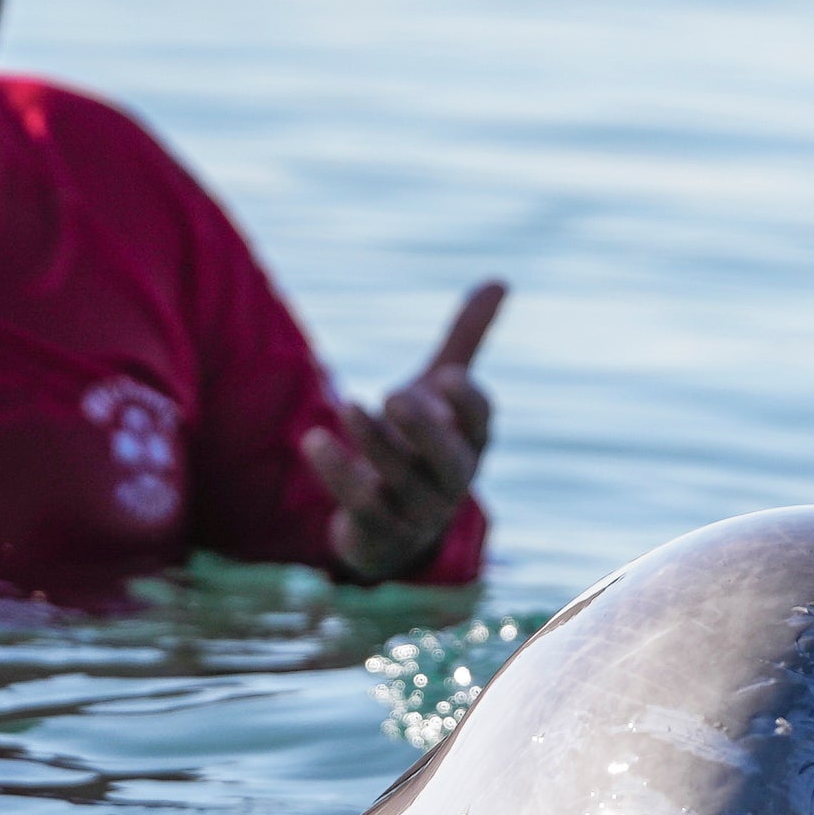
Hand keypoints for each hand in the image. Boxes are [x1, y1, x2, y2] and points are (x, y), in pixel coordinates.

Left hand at [303, 280, 505, 581]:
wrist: (390, 525)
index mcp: (470, 440)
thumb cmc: (420, 442)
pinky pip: (364, 509)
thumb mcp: (438, 390)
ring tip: (347, 405)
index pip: (480, 421)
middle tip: (393, 396)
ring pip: (402, 480)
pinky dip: (339, 474)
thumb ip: (465, 340)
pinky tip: (313, 439)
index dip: (466, 401)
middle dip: (424, 429)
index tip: (443, 375)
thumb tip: (500, 279)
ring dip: (375, 443)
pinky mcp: (382, 534)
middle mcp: (452, 479)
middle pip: (449, 459)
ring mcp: (419, 511)